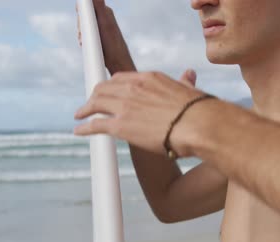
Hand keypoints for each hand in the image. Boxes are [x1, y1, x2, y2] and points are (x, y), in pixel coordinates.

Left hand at [73, 70, 206, 156]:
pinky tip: (79, 130)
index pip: (121, 78)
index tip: (107, 92)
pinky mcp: (121, 126)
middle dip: (94, 96)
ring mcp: (125, 106)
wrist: (199, 125)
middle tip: (91, 104)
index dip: (111, 86)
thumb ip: (185, 82)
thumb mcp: (190, 90)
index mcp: (149, 78)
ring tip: (80, 115)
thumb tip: (189, 74)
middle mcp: (133, 88)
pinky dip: (84, 127)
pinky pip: (95, 124)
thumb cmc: (199, 111)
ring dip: (86, 109)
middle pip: (104, 88)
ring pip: (95, 103)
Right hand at [76, 0, 134, 73]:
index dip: (82, 13)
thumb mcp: (104, 23)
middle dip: (81, 26)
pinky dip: (84, 39)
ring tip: (86, 42)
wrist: (117, 62)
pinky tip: (86, 45)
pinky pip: (86, 34)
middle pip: (83, 15)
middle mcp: (103, 17)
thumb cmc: (112, 44)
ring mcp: (100, 27)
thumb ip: (99, 6)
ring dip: (82, 34)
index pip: (87, 4)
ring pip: (83, 26)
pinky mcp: (98, 36)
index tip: (84, 22)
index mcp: (105, 11)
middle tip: (84, 35)